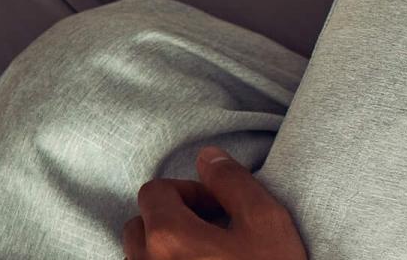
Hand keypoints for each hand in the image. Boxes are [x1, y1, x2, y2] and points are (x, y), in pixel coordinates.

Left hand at [121, 146, 306, 259]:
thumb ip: (232, 181)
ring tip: (207, 257)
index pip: (154, 191)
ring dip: (167, 250)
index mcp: (169, 236)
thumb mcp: (266, 220)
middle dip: (171, 220)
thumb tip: (207, 157)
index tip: (217, 208)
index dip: (188, 191)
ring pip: (141, 258)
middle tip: (212, 231)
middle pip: (140, 225)